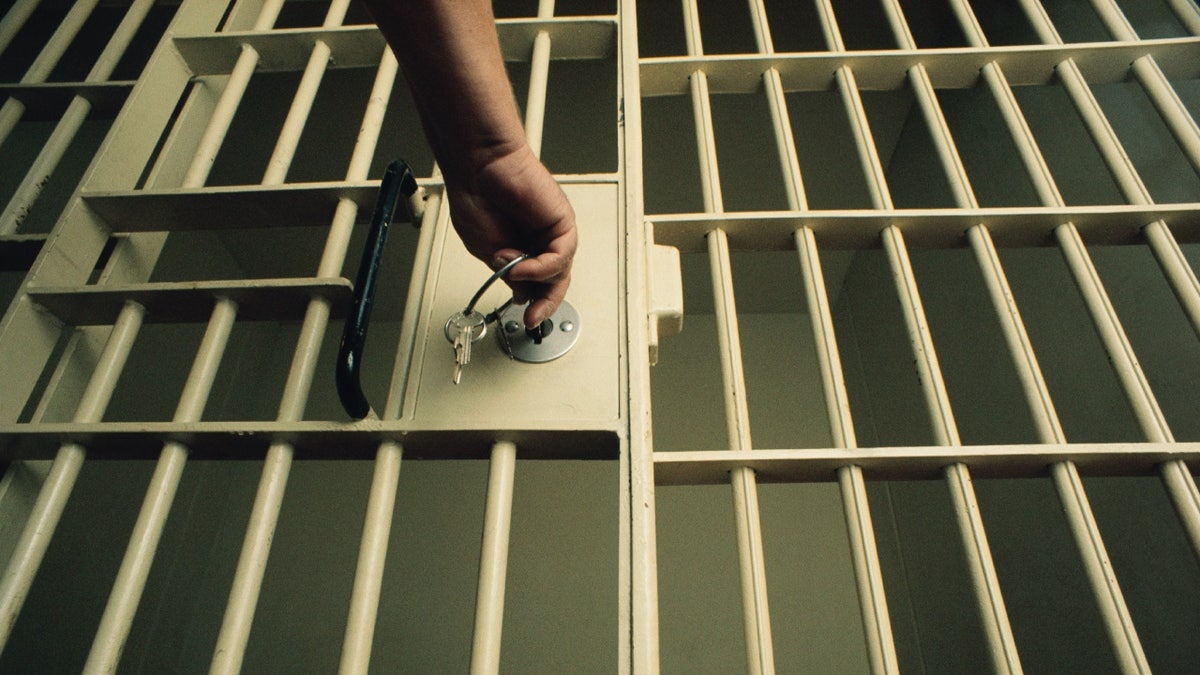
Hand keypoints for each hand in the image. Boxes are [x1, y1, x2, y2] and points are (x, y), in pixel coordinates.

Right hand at [444, 143, 576, 327]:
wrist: (479, 166)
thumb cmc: (476, 197)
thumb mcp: (486, 250)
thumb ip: (506, 274)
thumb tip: (523, 293)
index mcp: (520, 249)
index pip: (538, 285)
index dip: (535, 304)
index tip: (528, 319)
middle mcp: (539, 241)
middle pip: (555, 281)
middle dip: (546, 303)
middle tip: (535, 318)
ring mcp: (551, 232)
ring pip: (559, 271)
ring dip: (535, 279)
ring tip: (510, 271)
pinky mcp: (562, 222)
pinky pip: (561, 255)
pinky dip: (542, 267)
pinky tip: (521, 266)